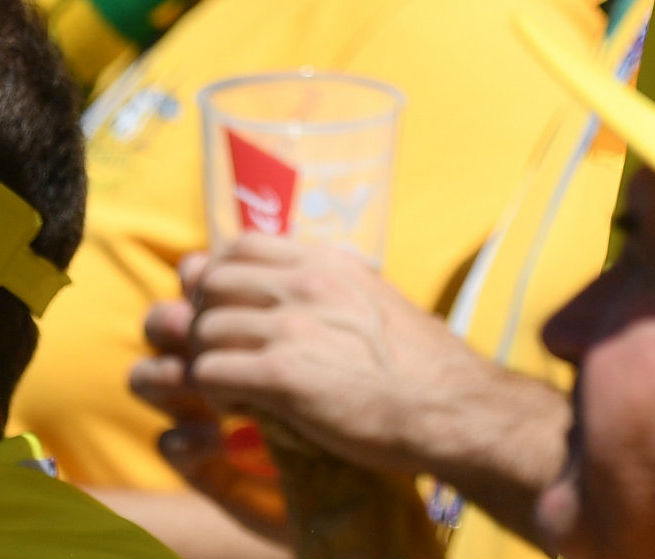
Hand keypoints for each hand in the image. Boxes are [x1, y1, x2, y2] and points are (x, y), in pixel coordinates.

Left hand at [135, 236, 569, 533]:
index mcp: (327, 262)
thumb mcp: (374, 300)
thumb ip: (329, 287)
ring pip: (204, 330)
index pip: (237, 246)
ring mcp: (293, 326)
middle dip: (206, 320)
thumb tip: (292, 286)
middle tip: (225, 354)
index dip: (219, 278)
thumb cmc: (418, 365)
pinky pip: (211, 373)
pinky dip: (214, 393)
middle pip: (210, 284)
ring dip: (208, 361)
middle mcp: (305, 283)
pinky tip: (242, 407)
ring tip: (234, 386)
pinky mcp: (283, 376)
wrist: (451, 407)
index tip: (229, 310)